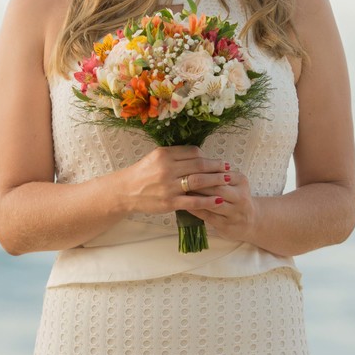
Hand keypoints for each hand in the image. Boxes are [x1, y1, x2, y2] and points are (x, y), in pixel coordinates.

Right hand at [113, 145, 231, 216]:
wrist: (126, 191)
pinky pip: (193, 201)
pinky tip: (218, 200)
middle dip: (216, 166)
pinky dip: (208, 200)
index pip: (193, 152)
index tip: (216, 161)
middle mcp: (167, 169)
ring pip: (198, 181)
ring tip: (227, 180)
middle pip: (199, 165)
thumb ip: (175, 154)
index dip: (207, 156)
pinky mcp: (169, 202)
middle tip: (228, 167)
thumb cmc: (143, 173)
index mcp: (164, 155)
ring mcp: (168, 186)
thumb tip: (199, 154)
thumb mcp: (156, 157)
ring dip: (216, 180)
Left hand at [184, 168, 257, 242]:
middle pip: (216, 188)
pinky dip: (195, 209)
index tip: (187, 167)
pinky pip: (207, 216)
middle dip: (198, 184)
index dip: (202, 171)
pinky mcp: (226, 225)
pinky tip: (185, 204)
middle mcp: (240, 196)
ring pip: (211, 203)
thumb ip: (218, 174)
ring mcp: (234, 212)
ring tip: (182, 191)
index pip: (219, 173)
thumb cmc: (236, 197)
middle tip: (182, 179)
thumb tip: (194, 162)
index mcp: (241, 181)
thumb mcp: (233, 182)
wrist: (250, 220)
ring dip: (195, 197)